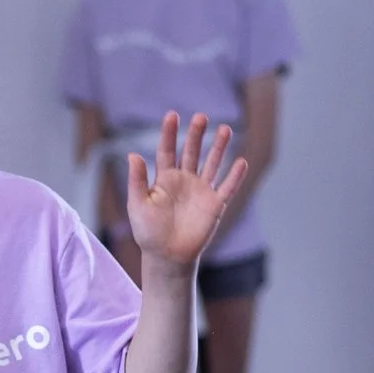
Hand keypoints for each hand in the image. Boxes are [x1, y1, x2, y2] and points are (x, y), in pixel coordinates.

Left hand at [125, 113, 247, 269]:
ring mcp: (201, 191)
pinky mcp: (215, 205)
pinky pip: (227, 187)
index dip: (169, 133)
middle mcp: (185, 180)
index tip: (172, 115)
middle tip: (201, 117)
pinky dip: (235, 176)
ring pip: (212, 164)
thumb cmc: (148, 232)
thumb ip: (137, 180)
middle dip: (197, 134)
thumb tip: (132, 154)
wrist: (167, 257)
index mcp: (164, 178)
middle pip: (192, 152)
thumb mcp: (138, 204)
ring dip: (219, 147)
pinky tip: (241, 161)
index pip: (167, 150)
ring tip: (225, 128)